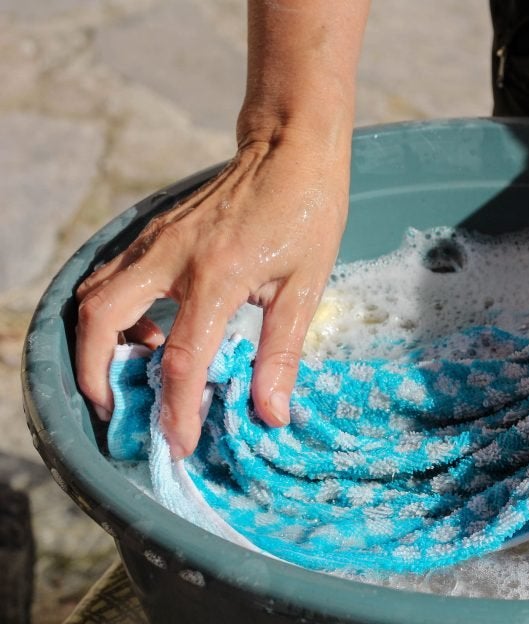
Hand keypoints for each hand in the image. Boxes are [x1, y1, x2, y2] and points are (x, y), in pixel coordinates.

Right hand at [75, 135, 347, 459]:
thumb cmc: (306, 213)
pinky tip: (151, 333)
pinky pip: (111, 277)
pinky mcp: (154, 232)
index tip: (177, 443)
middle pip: (101, 319)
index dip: (175, 408)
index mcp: (217, 275)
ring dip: (99, 343)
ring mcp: (156, 239)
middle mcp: (172, 256)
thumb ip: (281, 353)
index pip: (182, 358)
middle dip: (96, 374)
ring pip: (94, 295)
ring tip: (133, 376)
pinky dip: (112, 313)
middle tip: (118, 410)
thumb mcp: (306, 286)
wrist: (290, 147)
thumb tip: (270, 413)